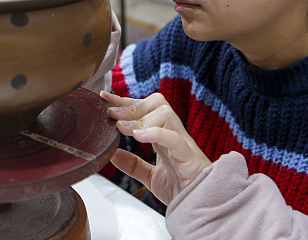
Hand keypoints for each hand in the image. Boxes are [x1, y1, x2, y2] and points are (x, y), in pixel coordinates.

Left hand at [101, 91, 211, 205]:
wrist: (202, 208)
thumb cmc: (183, 190)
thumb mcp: (150, 176)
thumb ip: (132, 164)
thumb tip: (112, 153)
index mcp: (165, 137)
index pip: (146, 109)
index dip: (126, 102)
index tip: (106, 99)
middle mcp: (174, 135)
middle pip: (157, 104)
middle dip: (131, 106)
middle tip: (111, 114)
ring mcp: (183, 144)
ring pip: (166, 114)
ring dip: (140, 119)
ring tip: (122, 128)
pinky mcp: (188, 158)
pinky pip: (174, 138)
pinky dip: (155, 134)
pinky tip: (138, 136)